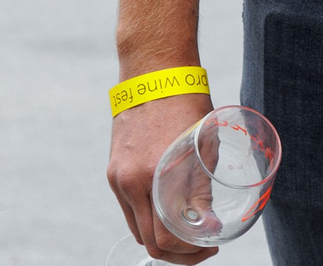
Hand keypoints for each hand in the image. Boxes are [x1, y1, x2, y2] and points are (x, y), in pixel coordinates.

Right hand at [107, 92, 218, 263]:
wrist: (155, 74)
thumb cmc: (187, 106)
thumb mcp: (204, 148)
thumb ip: (201, 191)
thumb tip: (207, 228)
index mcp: (153, 178)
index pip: (164, 240)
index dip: (189, 253)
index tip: (210, 246)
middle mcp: (129, 182)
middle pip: (147, 241)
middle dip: (176, 252)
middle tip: (201, 246)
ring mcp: (118, 177)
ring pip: (137, 227)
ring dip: (160, 236)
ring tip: (187, 232)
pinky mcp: (113, 170)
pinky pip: (129, 207)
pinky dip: (148, 217)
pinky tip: (168, 211)